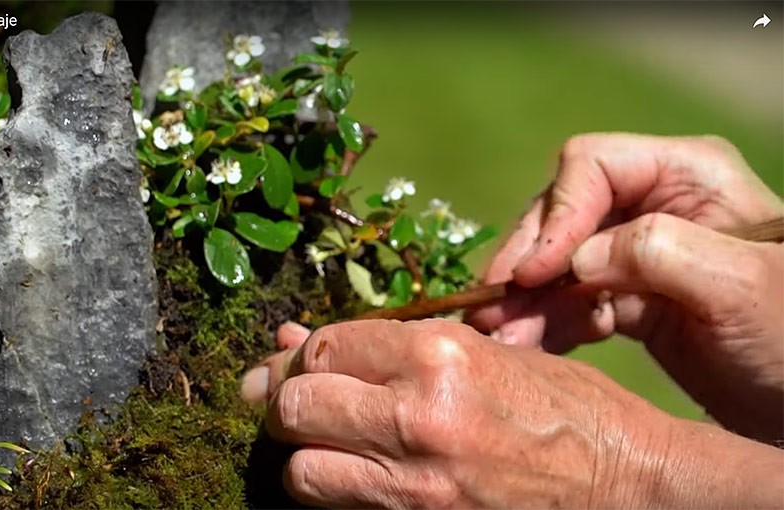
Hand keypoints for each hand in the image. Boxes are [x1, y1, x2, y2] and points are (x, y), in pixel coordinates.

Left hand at [241, 319, 782, 508]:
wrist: (629, 486)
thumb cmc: (567, 409)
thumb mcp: (487, 352)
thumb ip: (391, 346)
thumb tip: (297, 339)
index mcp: (438, 355)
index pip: (324, 349)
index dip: (306, 355)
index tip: (308, 363)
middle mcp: (418, 417)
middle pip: (295, 407)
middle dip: (289, 401)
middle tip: (303, 402)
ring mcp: (416, 484)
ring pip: (302, 470)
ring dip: (306, 454)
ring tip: (333, 443)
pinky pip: (339, 508)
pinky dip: (334, 490)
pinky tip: (356, 473)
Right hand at [465, 133, 783, 441]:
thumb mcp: (739, 286)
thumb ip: (658, 251)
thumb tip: (576, 258)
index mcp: (688, 176)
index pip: (592, 166)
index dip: (556, 215)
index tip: (533, 273)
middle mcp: (654, 203)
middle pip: (562, 213)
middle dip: (528, 263)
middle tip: (493, 310)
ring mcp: (637, 253)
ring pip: (557, 262)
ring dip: (527, 300)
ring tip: (505, 340)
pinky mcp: (627, 298)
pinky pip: (571, 301)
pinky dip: (547, 323)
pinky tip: (534, 348)